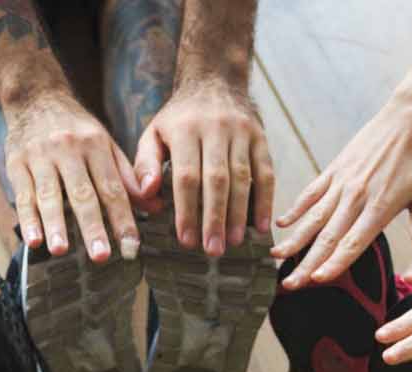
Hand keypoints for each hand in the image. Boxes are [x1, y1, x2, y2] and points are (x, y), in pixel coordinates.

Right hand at [5, 91, 145, 261]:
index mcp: (96, 145)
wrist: (35, 96)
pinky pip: (23, 195)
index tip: (132, 247)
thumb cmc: (77, 129)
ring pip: (50, 195)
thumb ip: (127, 177)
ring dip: (55, 224)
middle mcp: (69, 149)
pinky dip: (28, 219)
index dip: (123, 219)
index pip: (113, 188)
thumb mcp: (105, 144)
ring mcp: (40, 156)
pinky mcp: (16, 163)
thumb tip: (156, 206)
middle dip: (92, 227)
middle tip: (101, 256)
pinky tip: (33, 240)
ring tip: (61, 250)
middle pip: (83, 194)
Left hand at [135, 81, 275, 255]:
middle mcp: (215, 128)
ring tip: (233, 242)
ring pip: (243, 178)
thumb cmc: (178, 118)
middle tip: (213, 250)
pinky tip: (261, 226)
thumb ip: (145, 163)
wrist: (214, 81)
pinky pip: (266, 172)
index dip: (187, 210)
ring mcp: (241, 132)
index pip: (187, 176)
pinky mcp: (260, 137)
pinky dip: (266, 200)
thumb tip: (148, 193)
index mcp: (185, 129)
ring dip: (239, 213)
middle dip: (215, 218)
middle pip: (217, 180)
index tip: (186, 240)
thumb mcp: (154, 133)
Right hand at [273, 98, 411, 287]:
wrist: (409, 118)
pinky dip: (295, 208)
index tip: (317, 279)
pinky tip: (281, 224)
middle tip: (289, 284)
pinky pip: (310, 193)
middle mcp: (355, 197)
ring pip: (312, 217)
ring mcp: (341, 183)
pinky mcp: (333, 170)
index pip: (352, 242)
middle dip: (306, 262)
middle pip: (327, 237)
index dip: (334, 262)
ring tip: (275, 257)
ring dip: (294, 239)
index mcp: (379, 207)